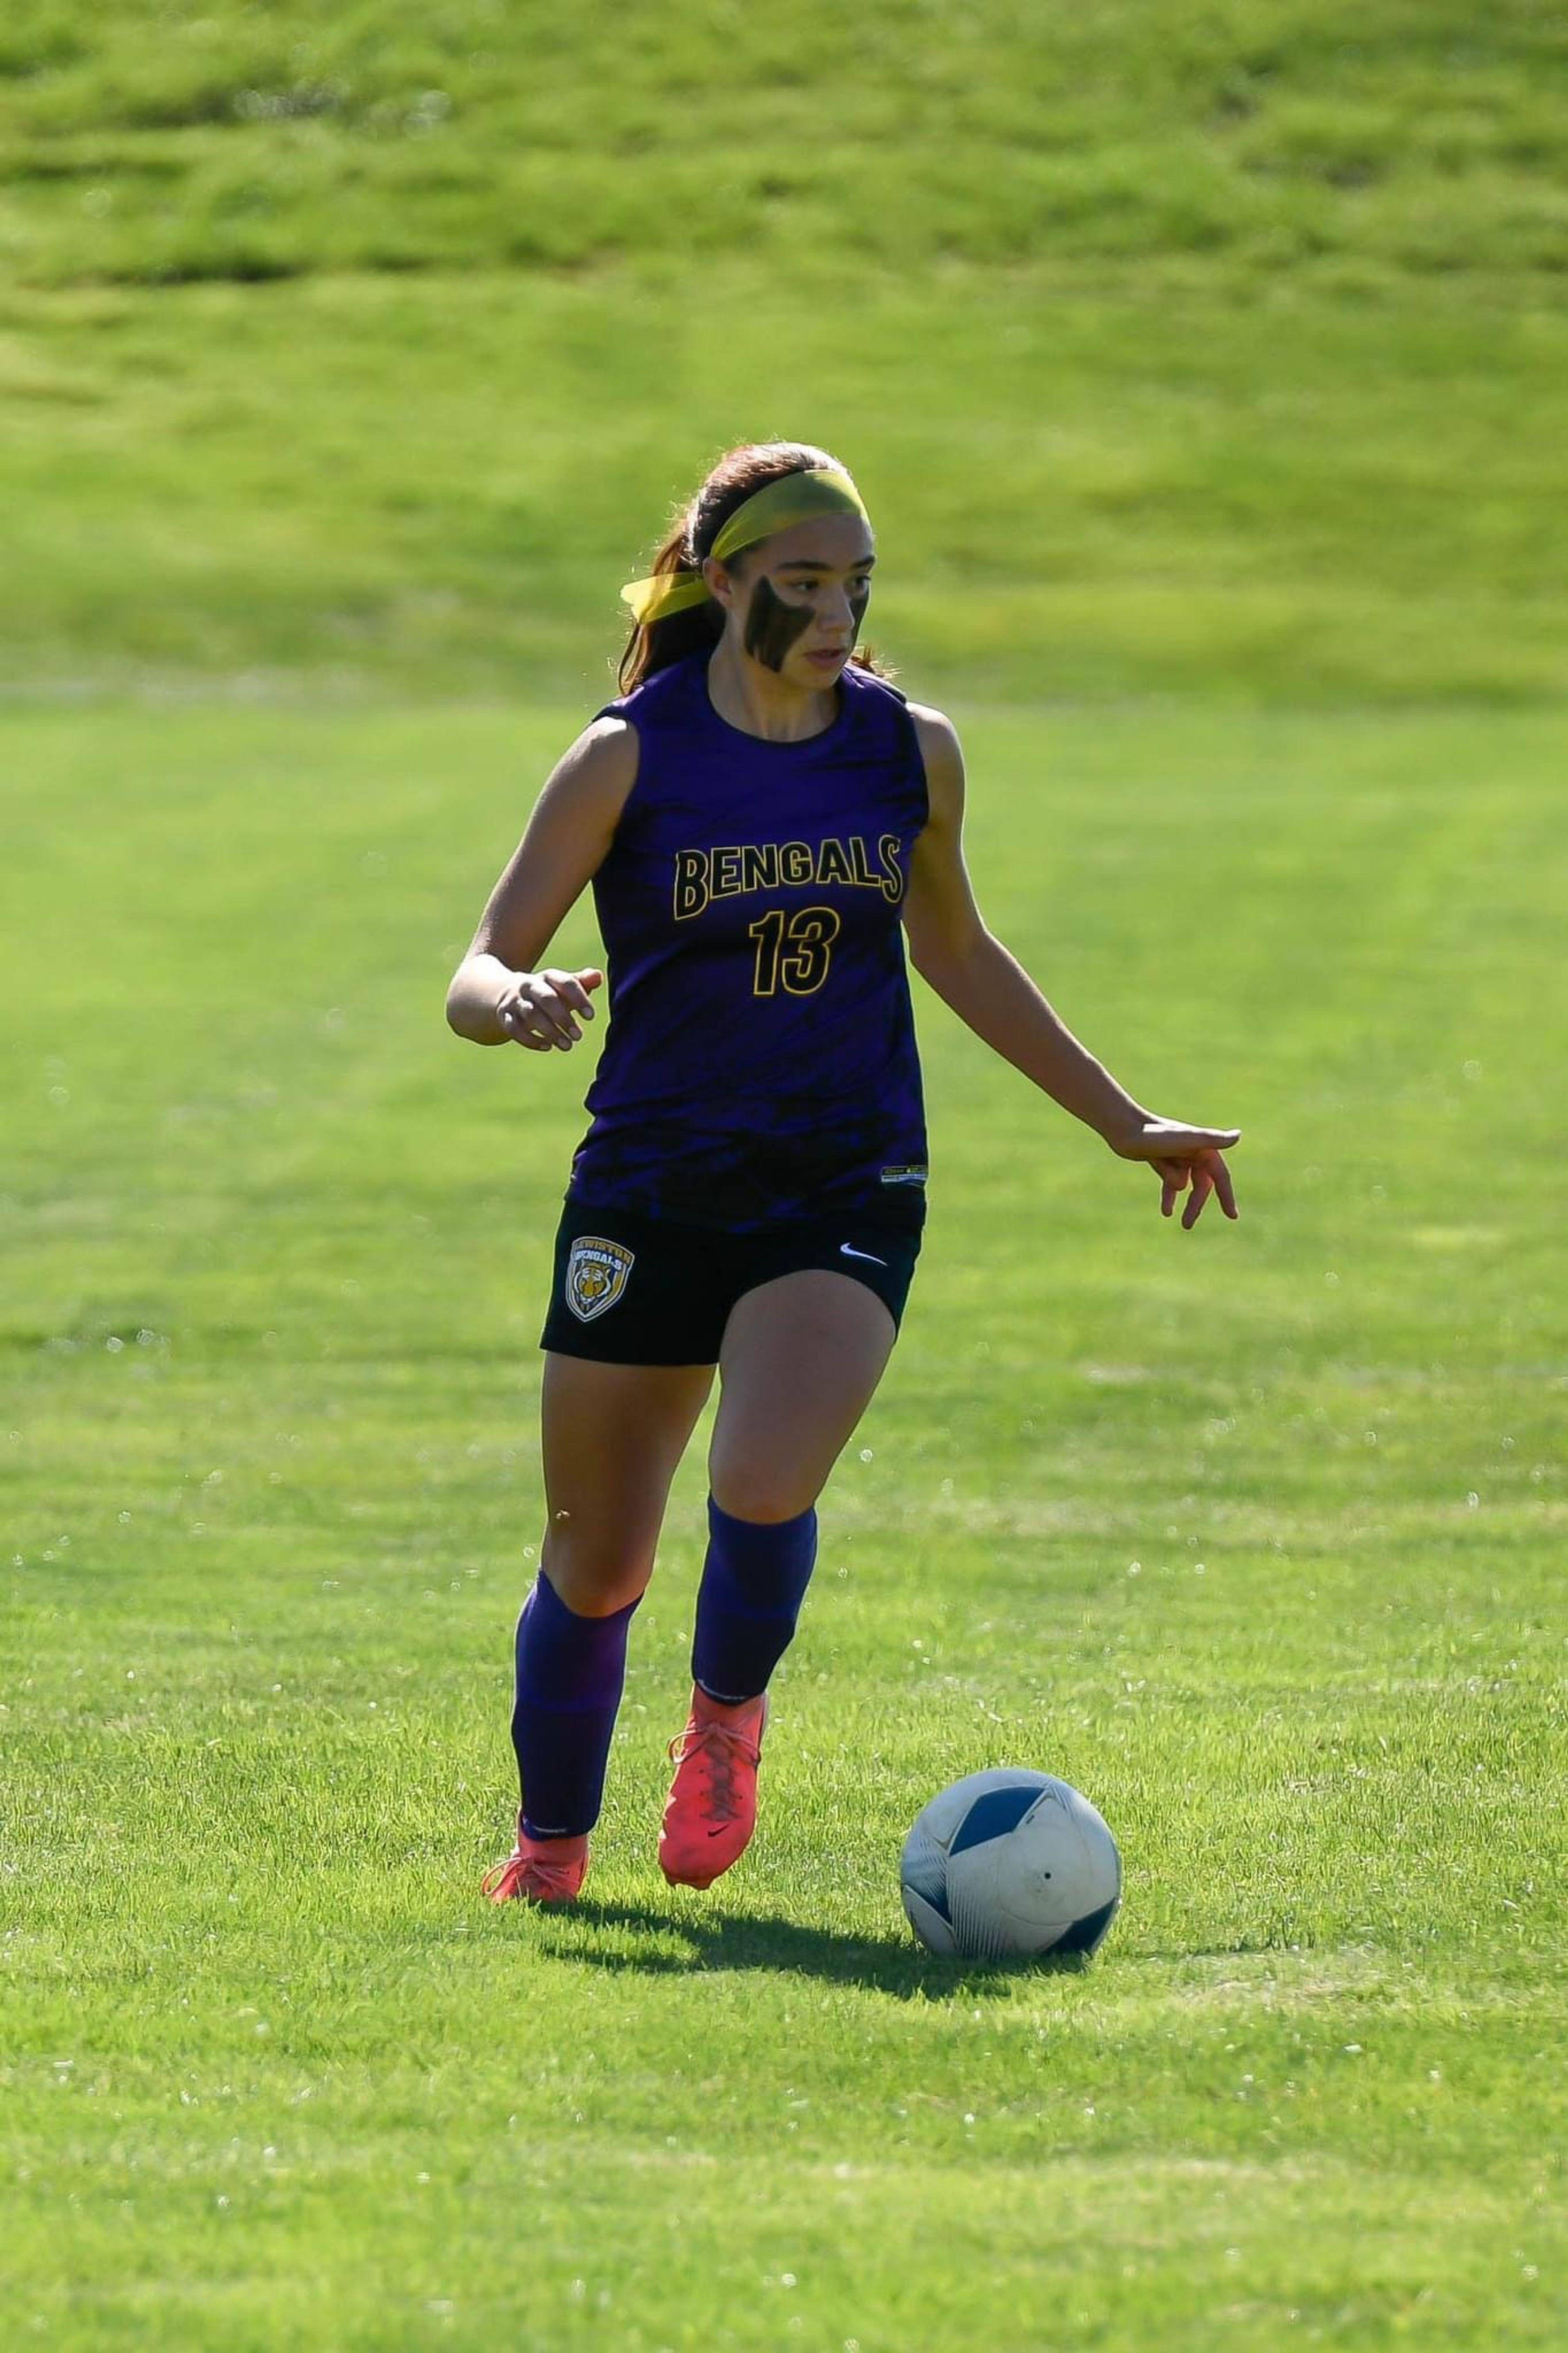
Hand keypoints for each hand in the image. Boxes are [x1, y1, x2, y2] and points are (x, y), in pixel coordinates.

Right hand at [496, 966, 602, 1051]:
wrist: (507, 994)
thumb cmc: (545, 992)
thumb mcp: (561, 986)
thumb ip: (581, 982)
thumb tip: (598, 976)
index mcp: (547, 976)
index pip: (565, 982)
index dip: (579, 998)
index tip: (590, 1016)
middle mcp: (529, 986)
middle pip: (547, 999)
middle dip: (563, 1018)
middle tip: (578, 1036)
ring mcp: (515, 1001)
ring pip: (531, 1015)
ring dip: (550, 1032)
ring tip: (567, 1046)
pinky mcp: (505, 1016)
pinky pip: (515, 1029)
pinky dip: (531, 1040)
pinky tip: (548, 1046)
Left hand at [1108, 1112, 1239, 1229]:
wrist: (1124, 1129)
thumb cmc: (1154, 1134)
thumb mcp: (1185, 1139)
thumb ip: (1211, 1139)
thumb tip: (1238, 1136)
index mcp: (1204, 1147)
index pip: (1220, 1176)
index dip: (1227, 1196)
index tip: (1232, 1216)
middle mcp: (1193, 1151)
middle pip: (1201, 1185)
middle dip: (1196, 1205)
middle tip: (1186, 1225)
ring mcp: (1177, 1156)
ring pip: (1185, 1185)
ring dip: (1184, 1203)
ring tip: (1181, 1223)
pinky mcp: (1162, 1160)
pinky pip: (1170, 1183)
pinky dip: (1169, 1197)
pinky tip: (1166, 1212)